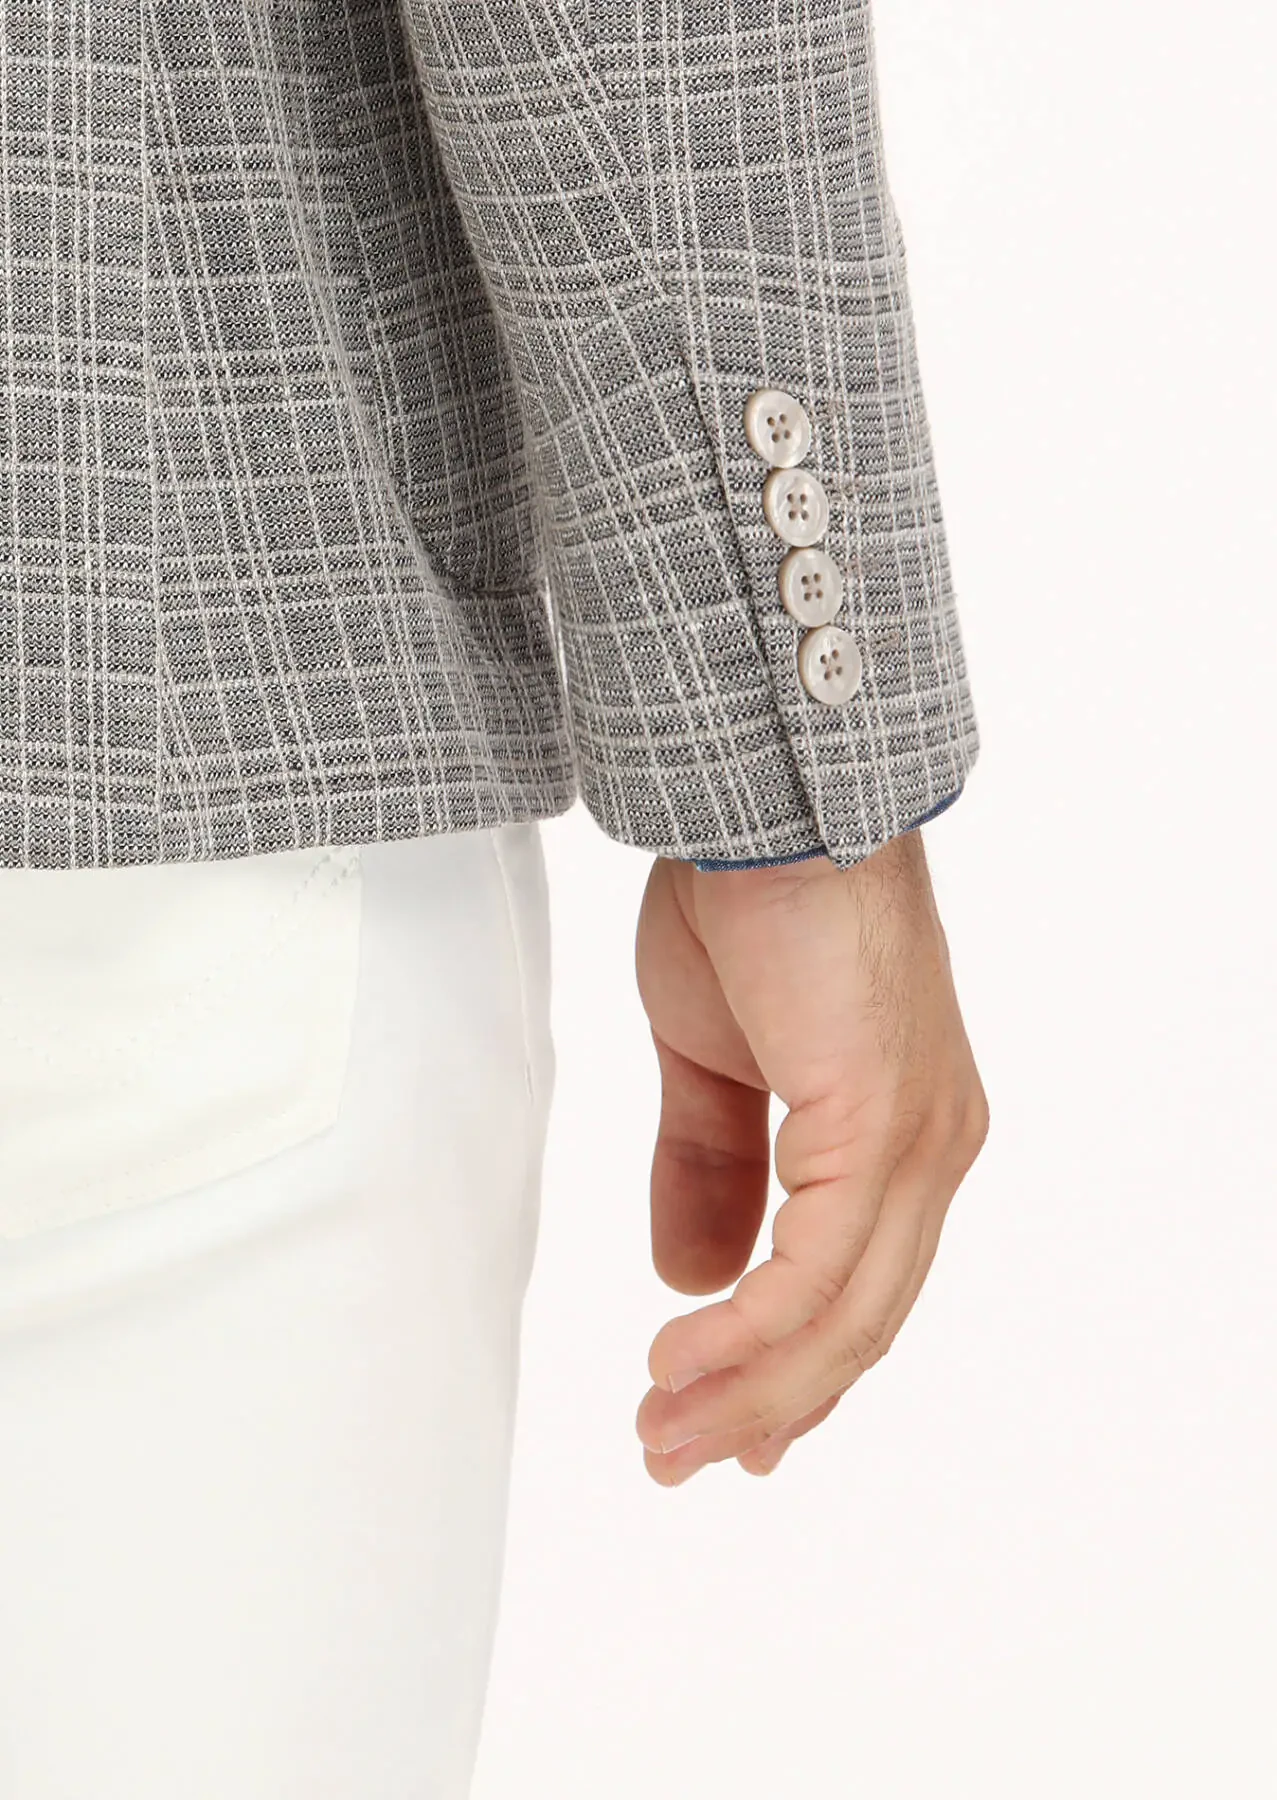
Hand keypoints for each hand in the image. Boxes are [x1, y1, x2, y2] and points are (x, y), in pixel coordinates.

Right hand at [633, 830, 987, 1482]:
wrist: (766, 808)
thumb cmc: (750, 906)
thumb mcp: (709, 1061)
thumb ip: (708, 1167)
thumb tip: (695, 1277)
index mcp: (900, 1136)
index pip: (860, 1291)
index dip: (794, 1371)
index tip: (730, 1427)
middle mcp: (932, 1151)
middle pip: (859, 1324)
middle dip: (763, 1404)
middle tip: (677, 1452)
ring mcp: (918, 1142)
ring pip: (846, 1316)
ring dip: (749, 1388)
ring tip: (663, 1429)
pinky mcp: (881, 1125)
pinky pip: (818, 1269)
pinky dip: (751, 1330)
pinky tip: (683, 1354)